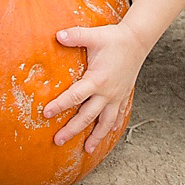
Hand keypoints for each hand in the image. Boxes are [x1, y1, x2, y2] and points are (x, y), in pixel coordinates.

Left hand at [44, 21, 146, 153]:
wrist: (138, 40)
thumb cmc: (114, 38)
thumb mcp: (94, 35)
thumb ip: (75, 36)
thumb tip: (57, 35)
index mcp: (97, 79)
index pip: (75, 96)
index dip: (60, 105)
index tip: (46, 114)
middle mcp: (107, 92)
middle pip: (88, 116)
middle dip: (72, 129)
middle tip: (58, 140)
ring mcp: (117, 96)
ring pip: (106, 122)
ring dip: (96, 137)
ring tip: (87, 149)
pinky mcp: (123, 96)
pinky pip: (117, 116)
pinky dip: (111, 127)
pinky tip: (107, 134)